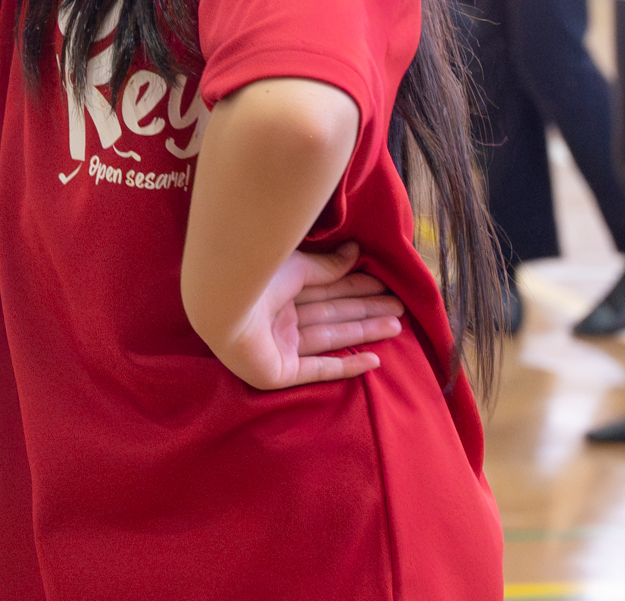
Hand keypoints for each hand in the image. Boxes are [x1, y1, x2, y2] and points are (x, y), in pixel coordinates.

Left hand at [207, 241, 404, 390]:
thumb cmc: (254, 276)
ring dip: (364, 332)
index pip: (326, 291)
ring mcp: (279, 348)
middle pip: (333, 315)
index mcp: (279, 292)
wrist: (224, 302)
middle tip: (401, 309)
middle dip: (367, 311)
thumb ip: (326, 266)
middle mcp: (279, 320)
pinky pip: (318, 370)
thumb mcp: (296, 266)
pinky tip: (373, 361)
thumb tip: (355, 252)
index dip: (357, 289)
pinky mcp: (279, 373)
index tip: (386, 286)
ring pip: (331, 339)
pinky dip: (346, 367)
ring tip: (396, 326)